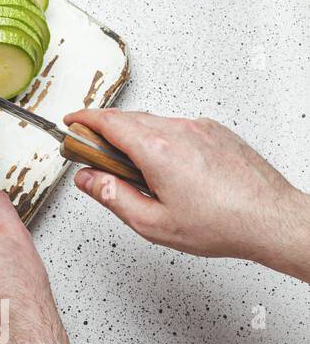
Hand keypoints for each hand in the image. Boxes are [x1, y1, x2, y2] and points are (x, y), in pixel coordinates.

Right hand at [65, 109, 309, 278]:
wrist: (272, 220)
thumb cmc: (222, 224)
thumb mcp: (152, 222)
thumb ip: (111, 196)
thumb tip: (87, 179)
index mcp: (156, 150)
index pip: (107, 121)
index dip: (83, 119)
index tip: (71, 123)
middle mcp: (177, 131)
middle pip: (127, 119)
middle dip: (104, 131)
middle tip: (94, 153)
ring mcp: (199, 128)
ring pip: (154, 123)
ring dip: (135, 137)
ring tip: (136, 170)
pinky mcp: (216, 132)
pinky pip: (178, 128)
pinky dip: (163, 139)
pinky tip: (168, 168)